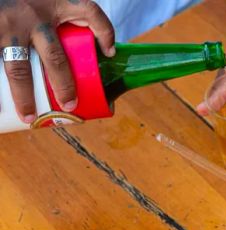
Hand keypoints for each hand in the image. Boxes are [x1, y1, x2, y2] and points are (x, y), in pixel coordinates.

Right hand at [0, 0, 114, 121]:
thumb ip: (66, 15)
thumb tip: (100, 49)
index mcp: (54, 2)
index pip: (89, 12)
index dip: (105, 31)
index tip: (110, 52)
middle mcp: (33, 14)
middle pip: (55, 58)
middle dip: (64, 86)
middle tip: (69, 105)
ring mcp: (8, 24)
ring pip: (19, 69)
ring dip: (25, 97)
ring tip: (28, 116)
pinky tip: (1, 102)